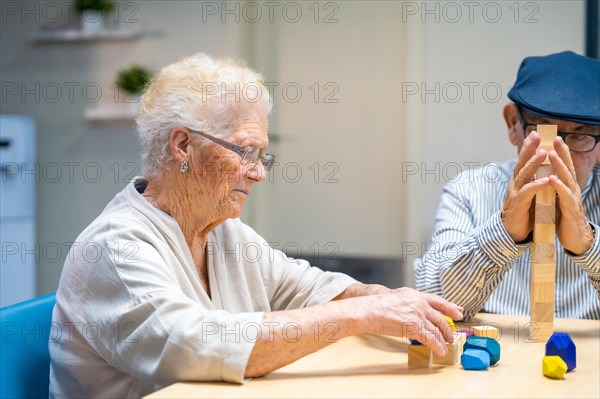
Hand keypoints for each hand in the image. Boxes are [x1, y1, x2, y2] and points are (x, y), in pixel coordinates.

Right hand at [364, 288, 462, 356]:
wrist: (371, 310)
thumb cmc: (379, 305)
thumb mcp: (399, 296)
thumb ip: (411, 301)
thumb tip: (417, 309)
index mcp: (417, 295)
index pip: (438, 301)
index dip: (450, 308)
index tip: (459, 312)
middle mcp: (420, 304)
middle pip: (440, 318)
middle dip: (448, 329)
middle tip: (451, 336)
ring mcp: (418, 315)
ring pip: (436, 330)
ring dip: (443, 340)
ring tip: (446, 346)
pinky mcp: (414, 327)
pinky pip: (430, 339)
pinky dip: (437, 346)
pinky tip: (440, 351)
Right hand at [502, 132, 550, 241]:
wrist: (510, 232)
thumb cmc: (522, 212)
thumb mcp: (528, 193)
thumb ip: (532, 181)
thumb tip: (542, 169)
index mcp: (518, 181)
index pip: (522, 160)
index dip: (527, 147)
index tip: (534, 134)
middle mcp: (514, 184)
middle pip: (521, 163)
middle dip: (528, 149)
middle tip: (536, 136)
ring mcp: (514, 194)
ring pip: (523, 175)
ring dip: (534, 163)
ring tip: (544, 153)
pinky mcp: (517, 205)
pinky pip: (527, 193)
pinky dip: (536, 186)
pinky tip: (545, 180)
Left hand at [548, 137, 593, 254]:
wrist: (575, 240)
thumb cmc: (566, 219)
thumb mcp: (559, 200)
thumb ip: (556, 189)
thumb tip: (549, 176)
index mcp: (568, 188)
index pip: (564, 167)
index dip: (561, 153)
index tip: (553, 139)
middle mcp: (572, 191)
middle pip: (567, 168)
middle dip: (562, 153)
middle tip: (556, 139)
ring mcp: (572, 200)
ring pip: (566, 179)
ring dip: (559, 166)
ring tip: (551, 154)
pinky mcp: (570, 211)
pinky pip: (564, 197)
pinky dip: (559, 187)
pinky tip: (552, 179)